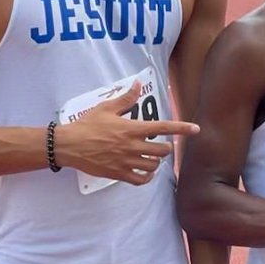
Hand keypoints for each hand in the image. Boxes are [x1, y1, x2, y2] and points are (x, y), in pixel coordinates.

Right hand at [55, 81, 199, 184]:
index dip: (182, 128)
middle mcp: (132, 146)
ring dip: (156, 161)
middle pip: (162, 150)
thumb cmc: (87, 125)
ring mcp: (126, 161)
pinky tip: (146, 172)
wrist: (68, 145)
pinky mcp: (118, 174)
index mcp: (132, 128)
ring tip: (152, 157)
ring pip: (153, 165)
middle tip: (160, 145)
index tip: (196, 129)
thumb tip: (137, 84)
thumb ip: (126, 98)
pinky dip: (147, 177)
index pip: (163, 127)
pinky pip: (141, 180)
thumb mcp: (106, 108)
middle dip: (166, 148)